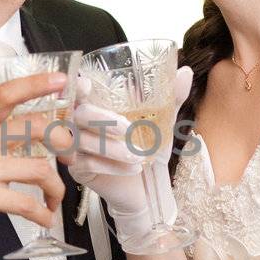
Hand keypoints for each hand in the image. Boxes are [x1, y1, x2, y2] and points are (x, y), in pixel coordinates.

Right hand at [0, 72, 73, 259]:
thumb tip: (44, 131)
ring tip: (53, 199)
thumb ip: (1, 140)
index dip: (35, 84)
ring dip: (56, 189)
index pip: (6, 95)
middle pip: (34, 125)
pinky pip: (28, 203)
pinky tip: (44, 218)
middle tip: (68, 157)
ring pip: (39, 169)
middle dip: (63, 141)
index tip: (60, 80)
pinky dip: (43, 214)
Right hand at [70, 65, 191, 242]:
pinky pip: (87, 163)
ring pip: (83, 141)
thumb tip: (185, 72)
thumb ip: (170, 97)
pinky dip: (112, 165)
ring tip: (139, 155)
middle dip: (102, 119)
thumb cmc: (147, 147)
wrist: (146, 186)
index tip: (87, 85)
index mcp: (96, 105)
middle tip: (128, 128)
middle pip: (78, 114)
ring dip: (112, 148)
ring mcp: (74, 147)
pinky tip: (133, 168)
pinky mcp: (77, 170)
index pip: (76, 90)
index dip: (76, 86)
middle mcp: (79, 123)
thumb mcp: (161, 121)